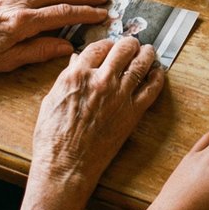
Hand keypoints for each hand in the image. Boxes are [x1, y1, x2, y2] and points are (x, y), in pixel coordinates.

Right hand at [32, 37, 164, 185]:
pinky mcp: (132, 113)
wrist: (65, 165)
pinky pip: (151, 90)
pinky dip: (157, 78)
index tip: (109, 45)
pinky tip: (158, 72)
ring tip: (148, 51)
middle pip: (122, 50)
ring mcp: (119, 96)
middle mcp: (100, 81)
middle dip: (129, 44)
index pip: (97, 47)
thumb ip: (66, 78)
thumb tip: (76, 61)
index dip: (106, 44)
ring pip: (140, 65)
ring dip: (146, 54)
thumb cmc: (53, 138)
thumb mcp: (51, 101)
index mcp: (77, 76)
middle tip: (132, 44)